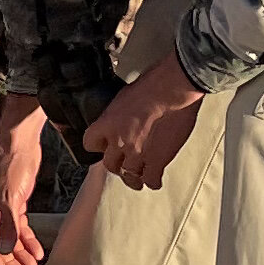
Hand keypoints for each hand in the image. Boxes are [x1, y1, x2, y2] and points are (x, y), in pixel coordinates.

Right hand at [0, 99, 49, 264]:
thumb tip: (4, 249)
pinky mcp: (16, 201)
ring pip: (10, 235)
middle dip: (10, 260)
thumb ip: (8, 224)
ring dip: (21, 251)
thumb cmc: (10, 164)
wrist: (21, 141)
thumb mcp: (10, 197)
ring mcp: (3, 206)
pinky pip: (20, 225)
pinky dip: (28, 238)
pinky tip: (37, 249)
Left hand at [83, 60, 206, 190]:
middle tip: (122, 164)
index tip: (104, 146)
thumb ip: (119, 112)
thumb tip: (121, 116)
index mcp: (108, 123)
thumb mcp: (124, 96)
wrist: (173, 89)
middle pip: (110, 164)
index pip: (90, 143)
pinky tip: (154, 180)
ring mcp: (138, 154)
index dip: (98, 145)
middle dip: (116, 165)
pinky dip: (153, 181)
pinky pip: (151, 180)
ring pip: (129, 176)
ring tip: (138, 178)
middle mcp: (119, 142)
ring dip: (133, 177)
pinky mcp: (157, 161)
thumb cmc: (153, 83)